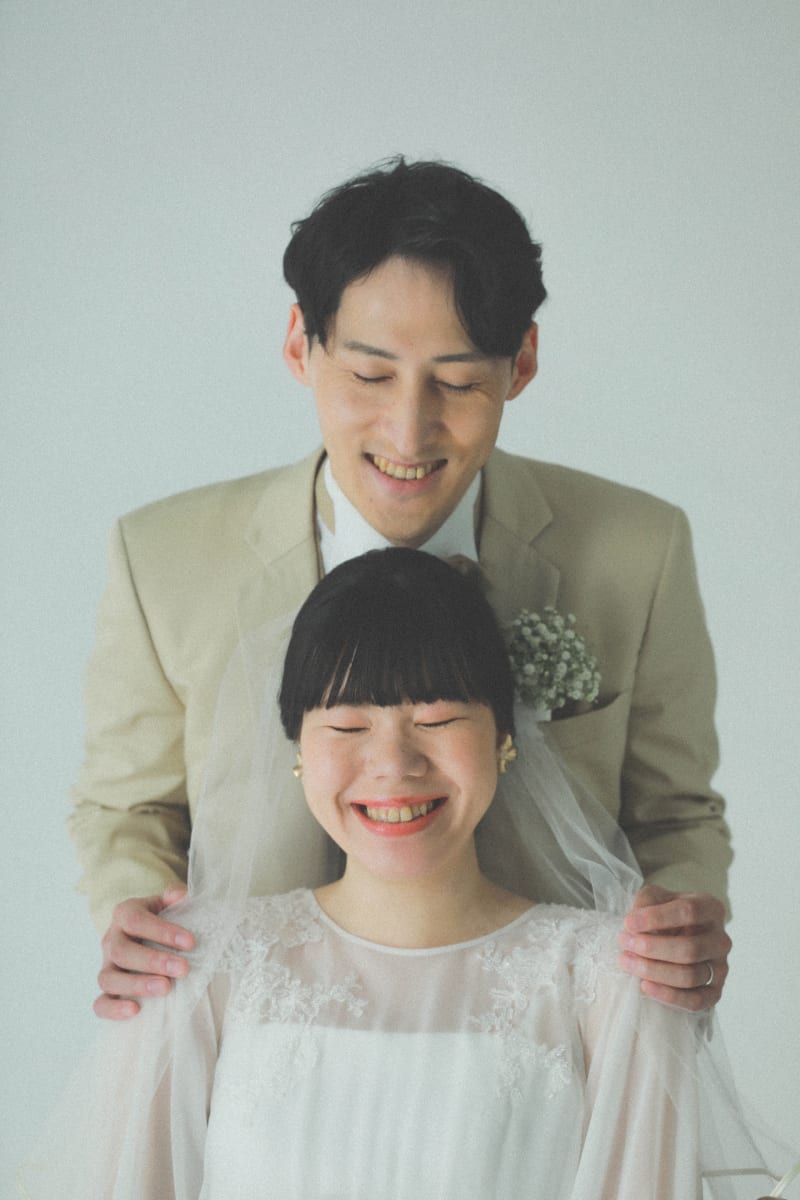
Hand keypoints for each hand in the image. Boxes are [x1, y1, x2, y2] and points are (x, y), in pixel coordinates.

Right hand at [94, 883, 193, 1019]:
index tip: (190, 942)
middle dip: (153, 961)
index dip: (161, 931)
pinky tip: (135, 1011)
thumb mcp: (170, 903)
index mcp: (125, 913)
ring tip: (165, 989)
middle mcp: (111, 939)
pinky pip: (100, 1004)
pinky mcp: (108, 990)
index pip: (134, 919)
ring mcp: (106, 966)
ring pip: (108, 978)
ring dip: (137, 985)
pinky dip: (113, 1009)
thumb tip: (178, 895)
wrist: (153, 937)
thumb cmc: (166, 919)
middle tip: (182, 969)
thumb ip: (175, 895)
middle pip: (121, 951)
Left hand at [618, 885, 730, 1010]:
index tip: (628, 923)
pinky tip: (645, 986)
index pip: (689, 911)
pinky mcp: (715, 992)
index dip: (656, 918)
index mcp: (710, 909)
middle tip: (624, 943)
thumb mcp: (653, 898)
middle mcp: (721, 939)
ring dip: (654, 971)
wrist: (672, 936)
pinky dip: (669, 996)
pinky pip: (696, 1001)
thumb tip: (635, 926)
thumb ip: (646, 903)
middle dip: (652, 948)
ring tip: (627, 962)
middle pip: (690, 949)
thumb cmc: (662, 914)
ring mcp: (720, 967)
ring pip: (690, 976)